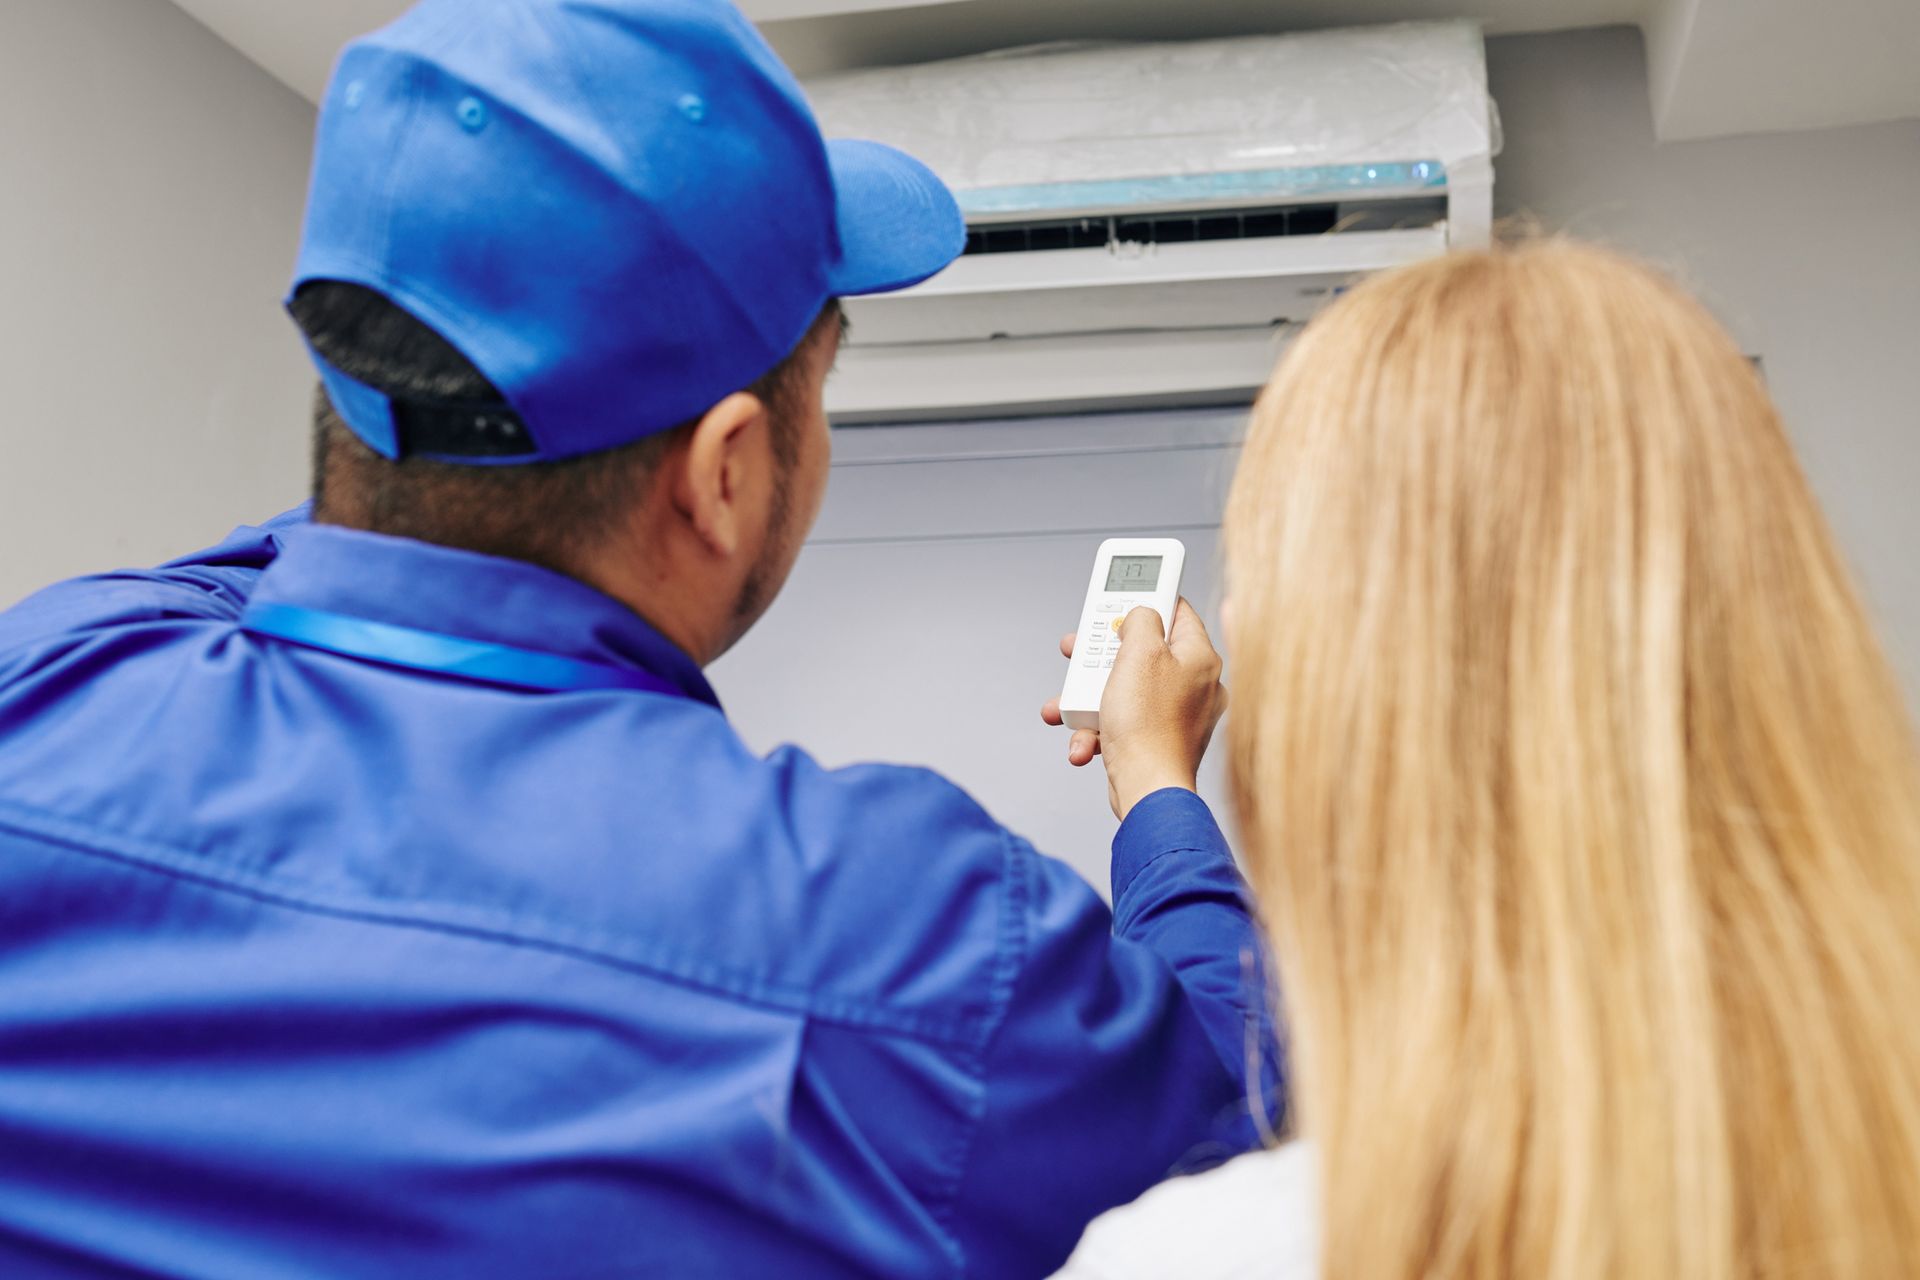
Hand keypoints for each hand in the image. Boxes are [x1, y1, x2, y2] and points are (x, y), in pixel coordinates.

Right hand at [1040, 598, 1227, 820]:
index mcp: (1200, 658)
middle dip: (1101, 654)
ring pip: (1126, 690)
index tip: (1125, 596)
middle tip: (1079, 649)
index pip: (1177, 611)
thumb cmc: (1147, 726)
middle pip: (1143, 652)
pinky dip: (1099, 728)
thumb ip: (1140, 620)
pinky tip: (1084, 740)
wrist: (1147, 789)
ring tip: (1066, 705)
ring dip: (1089, 696)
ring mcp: (1178, 716)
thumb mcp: (1139, 652)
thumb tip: (1139, 616)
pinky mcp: (1158, 741)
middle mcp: (1195, 685)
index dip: (1148, 599)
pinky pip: (1124, 723)